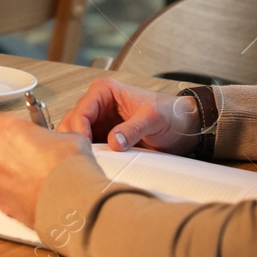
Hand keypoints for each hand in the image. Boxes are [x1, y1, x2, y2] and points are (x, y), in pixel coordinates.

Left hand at [0, 116, 92, 226]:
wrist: (70, 200)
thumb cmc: (68, 169)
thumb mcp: (70, 136)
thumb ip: (55, 136)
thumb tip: (59, 141)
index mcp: (7, 128)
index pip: (11, 123)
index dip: (27, 132)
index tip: (34, 139)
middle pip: (3, 147)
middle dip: (18, 153)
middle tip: (38, 159)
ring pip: (1, 171)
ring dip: (16, 173)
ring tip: (38, 178)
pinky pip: (5, 191)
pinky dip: (17, 192)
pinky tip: (34, 191)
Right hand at [58, 77, 200, 154]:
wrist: (184, 127)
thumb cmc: (170, 115)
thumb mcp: (153, 119)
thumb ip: (133, 129)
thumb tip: (113, 143)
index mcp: (104, 91)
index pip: (81, 111)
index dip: (80, 130)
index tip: (85, 148)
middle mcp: (97, 104)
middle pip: (72, 123)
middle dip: (74, 141)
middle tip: (83, 159)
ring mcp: (98, 122)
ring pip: (76, 137)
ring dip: (79, 150)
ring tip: (87, 164)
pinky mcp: (102, 137)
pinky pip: (87, 147)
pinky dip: (86, 156)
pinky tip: (91, 166)